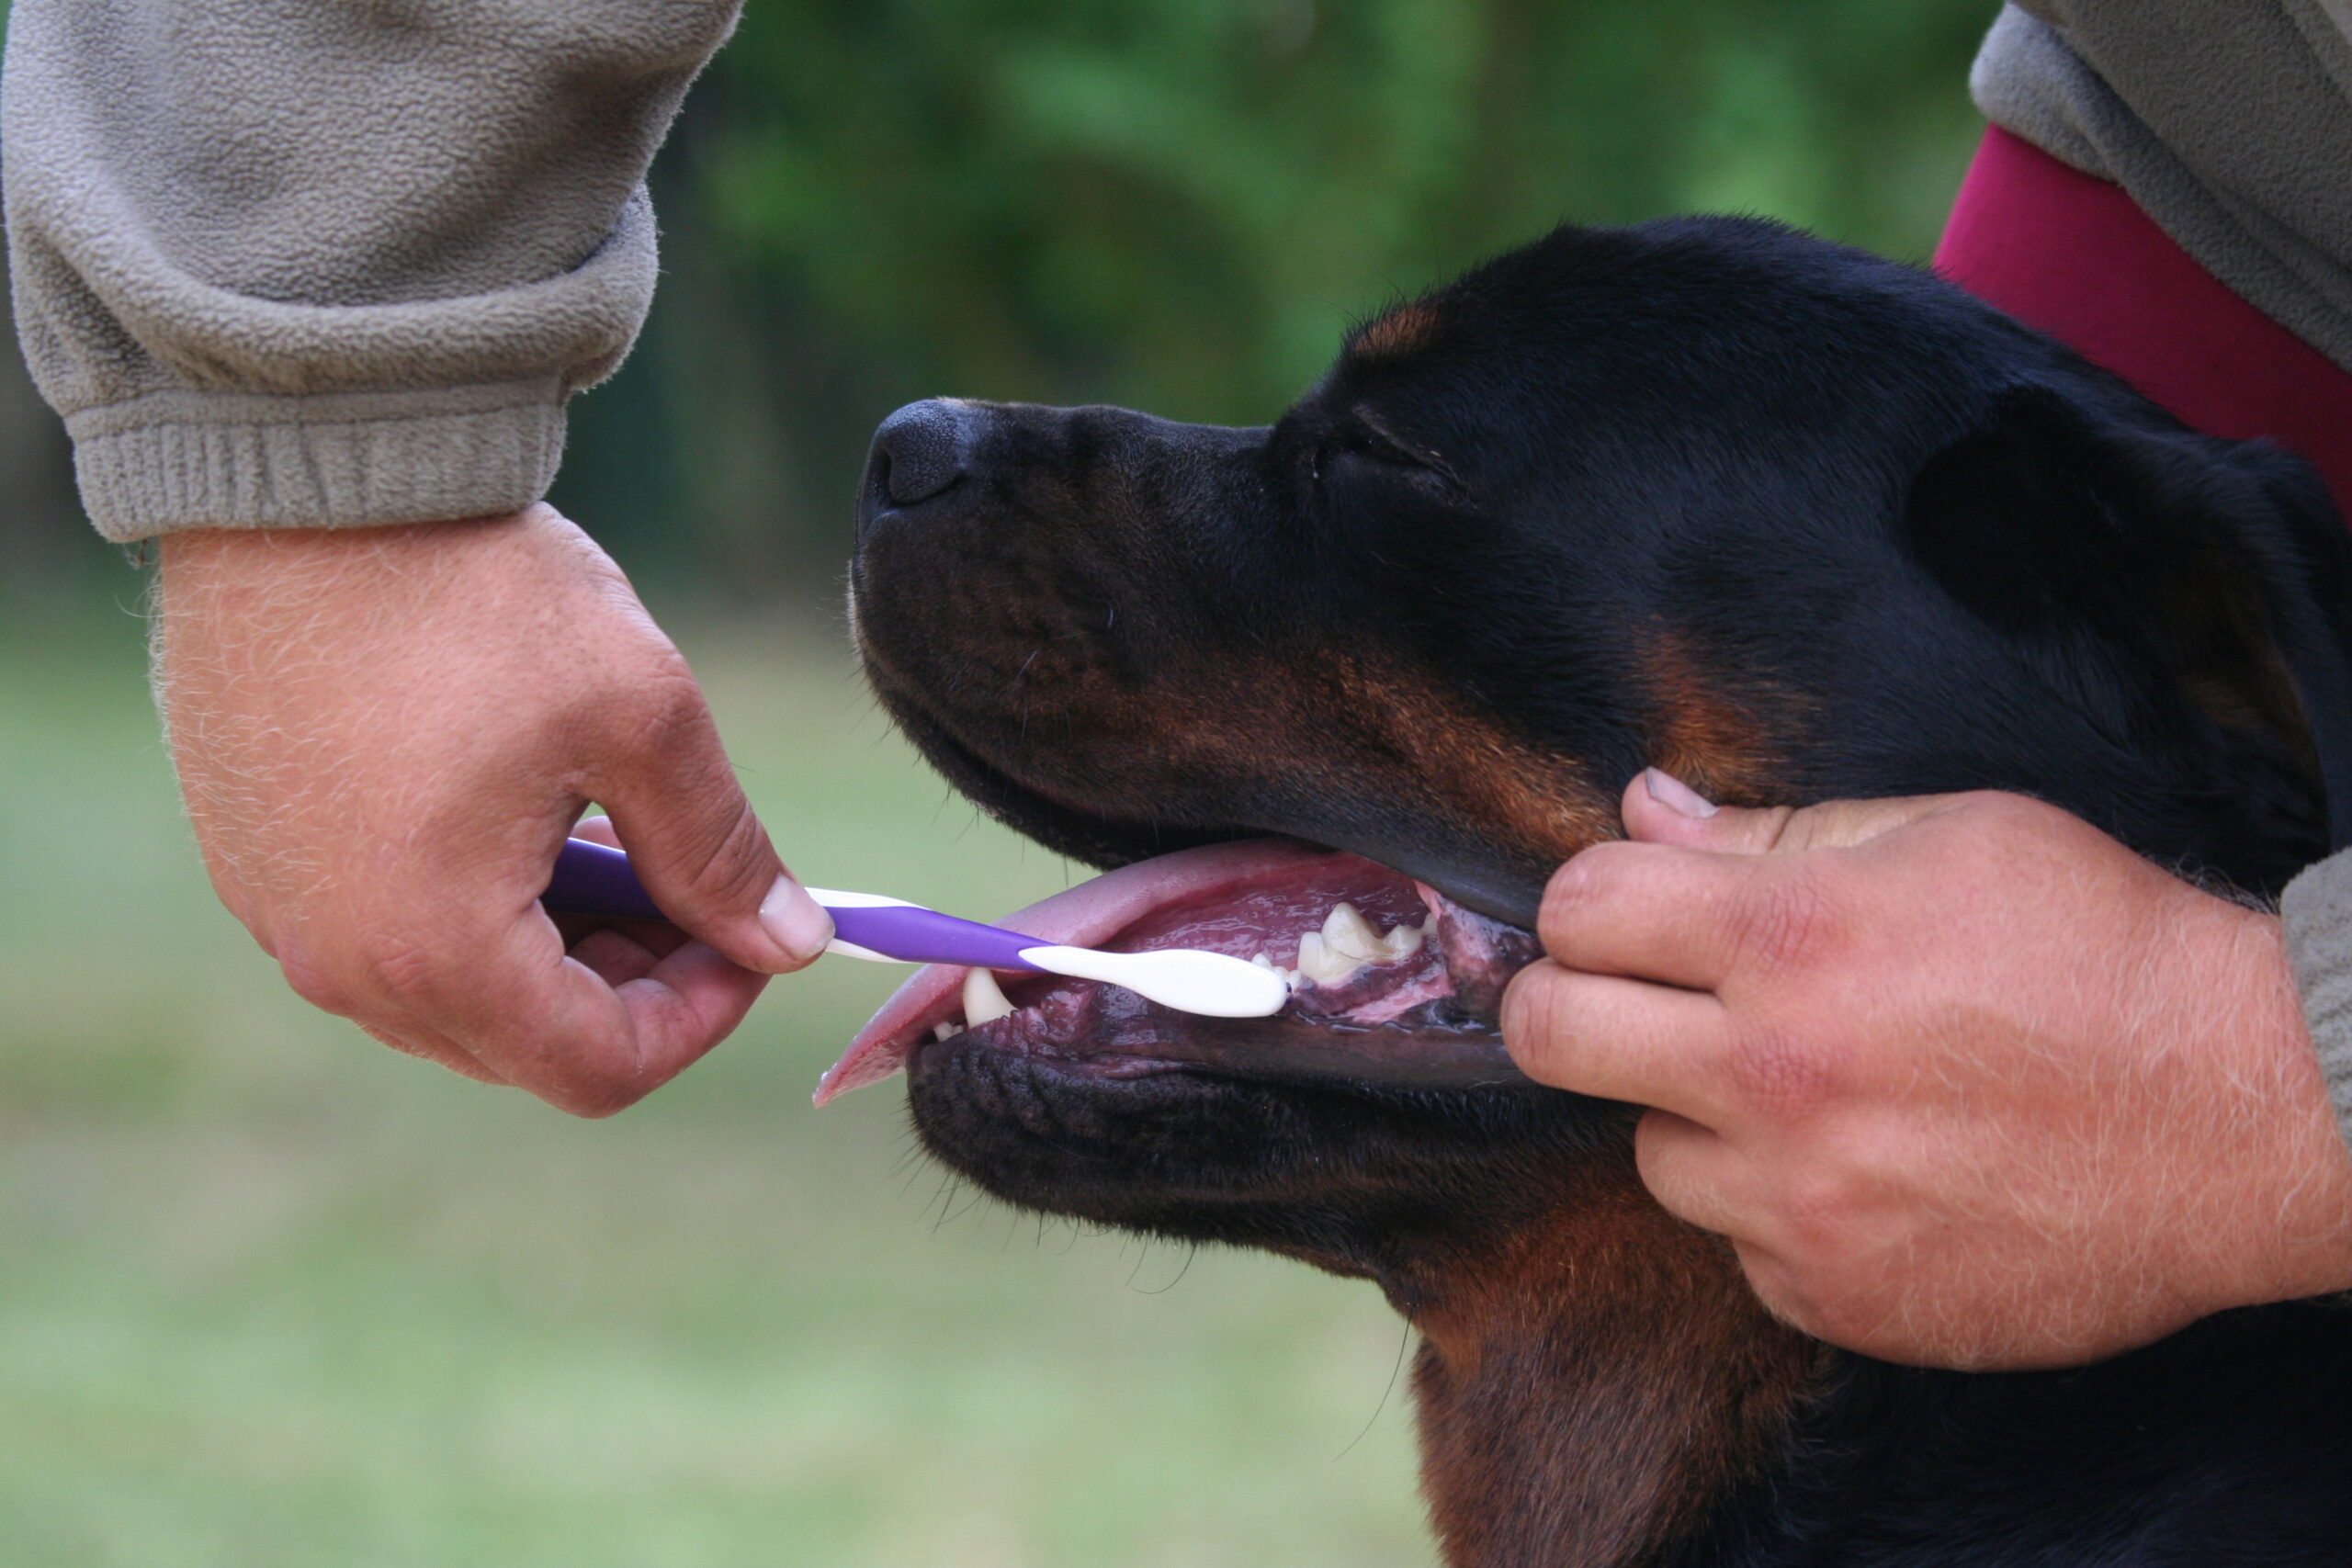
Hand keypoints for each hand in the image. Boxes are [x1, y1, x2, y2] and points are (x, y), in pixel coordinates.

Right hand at [154, 505, 832, 1114]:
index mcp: (435, 950)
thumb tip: (787, 945)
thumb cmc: (476, 589)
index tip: (749, 937)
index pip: (599, 1070)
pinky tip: (520, 805)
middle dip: (631, 981)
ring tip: (610, 826)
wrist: (310, 472)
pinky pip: (383, 932)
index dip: (700, 1018)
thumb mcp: (644, 718)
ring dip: (555, 942)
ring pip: (456, 994)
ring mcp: (279, 914)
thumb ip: (720, 853)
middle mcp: (337, 962)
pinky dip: (473, 902)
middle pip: (525, 1045)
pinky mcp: (253, 860)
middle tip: (692, 880)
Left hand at [1501, 772, 2351, 1368]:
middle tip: (1610, 1003)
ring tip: (1806, 1093)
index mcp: (1793, 940)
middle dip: (1561, 1005)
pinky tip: (1867, 1172)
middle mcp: (1776, 1077)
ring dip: (1696, 1119)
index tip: (1616, 917)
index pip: (1579, 908)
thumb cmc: (2106, 951)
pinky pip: (1737, 1248)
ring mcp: (1802, 1201)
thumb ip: (1773, 830)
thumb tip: (1642, 808)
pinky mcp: (1836, 1296)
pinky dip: (1777, 1211)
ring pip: (1648, 1153)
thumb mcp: (1951, 836)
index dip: (1586, 902)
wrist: (2252, 1113)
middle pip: (1551, 1037)